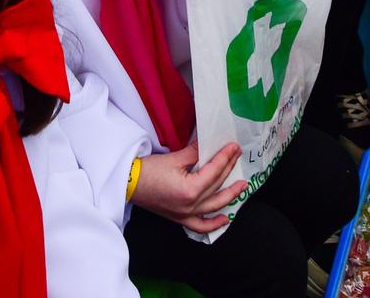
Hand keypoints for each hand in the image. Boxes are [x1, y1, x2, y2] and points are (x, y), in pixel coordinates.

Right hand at [131, 142, 246, 232]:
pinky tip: (224, 219)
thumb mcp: (173, 158)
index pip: (214, 171)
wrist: (127, 184)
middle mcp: (191, 205)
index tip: (234, 147)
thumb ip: (194, 153)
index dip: (225, 157)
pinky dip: (213, 223)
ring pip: (214, 206)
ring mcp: (186, 214)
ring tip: (242, 187)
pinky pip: (200, 225)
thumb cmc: (146, 171)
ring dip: (230, 196)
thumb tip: (207, 145)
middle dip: (229, 169)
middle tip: (237, 156)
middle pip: (217, 186)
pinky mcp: (180, 218)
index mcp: (190, 190)